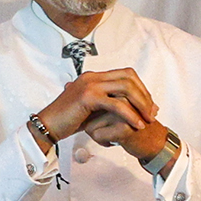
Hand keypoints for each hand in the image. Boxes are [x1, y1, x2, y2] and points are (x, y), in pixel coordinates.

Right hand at [37, 69, 158, 150]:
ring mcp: (90, 85)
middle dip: (145, 96)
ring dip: (141, 104)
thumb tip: (130, 106)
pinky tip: (137, 125)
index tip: (149, 106)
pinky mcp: (87, 97)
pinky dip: (130, 115)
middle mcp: (93, 76)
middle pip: (129, 77)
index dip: (141, 88)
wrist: (48, 126)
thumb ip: (109, 103)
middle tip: (153, 113)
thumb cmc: (69, 120)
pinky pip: (116, 104)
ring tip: (148, 120)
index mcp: (94, 76)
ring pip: (126, 88)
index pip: (126, 74)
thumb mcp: (93, 108)